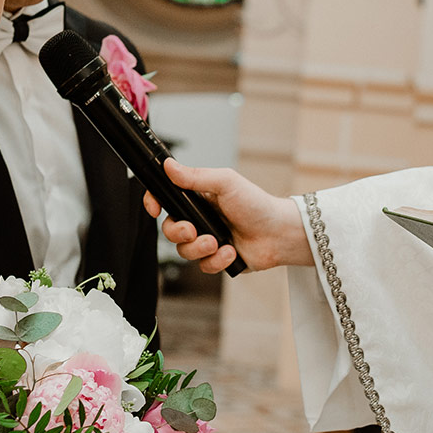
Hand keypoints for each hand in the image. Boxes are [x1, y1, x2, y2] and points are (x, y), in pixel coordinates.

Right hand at [142, 159, 311, 273]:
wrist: (279, 233)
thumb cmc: (257, 204)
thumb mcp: (225, 183)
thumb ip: (196, 176)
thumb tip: (169, 165)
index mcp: (197, 198)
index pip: (165, 199)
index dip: (154, 203)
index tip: (154, 208)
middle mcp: (199, 219)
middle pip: (170, 230)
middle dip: (179, 232)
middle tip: (194, 230)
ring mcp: (207, 240)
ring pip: (184, 251)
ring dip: (199, 248)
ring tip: (218, 243)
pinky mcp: (216, 259)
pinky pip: (202, 266)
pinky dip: (216, 261)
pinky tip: (230, 252)